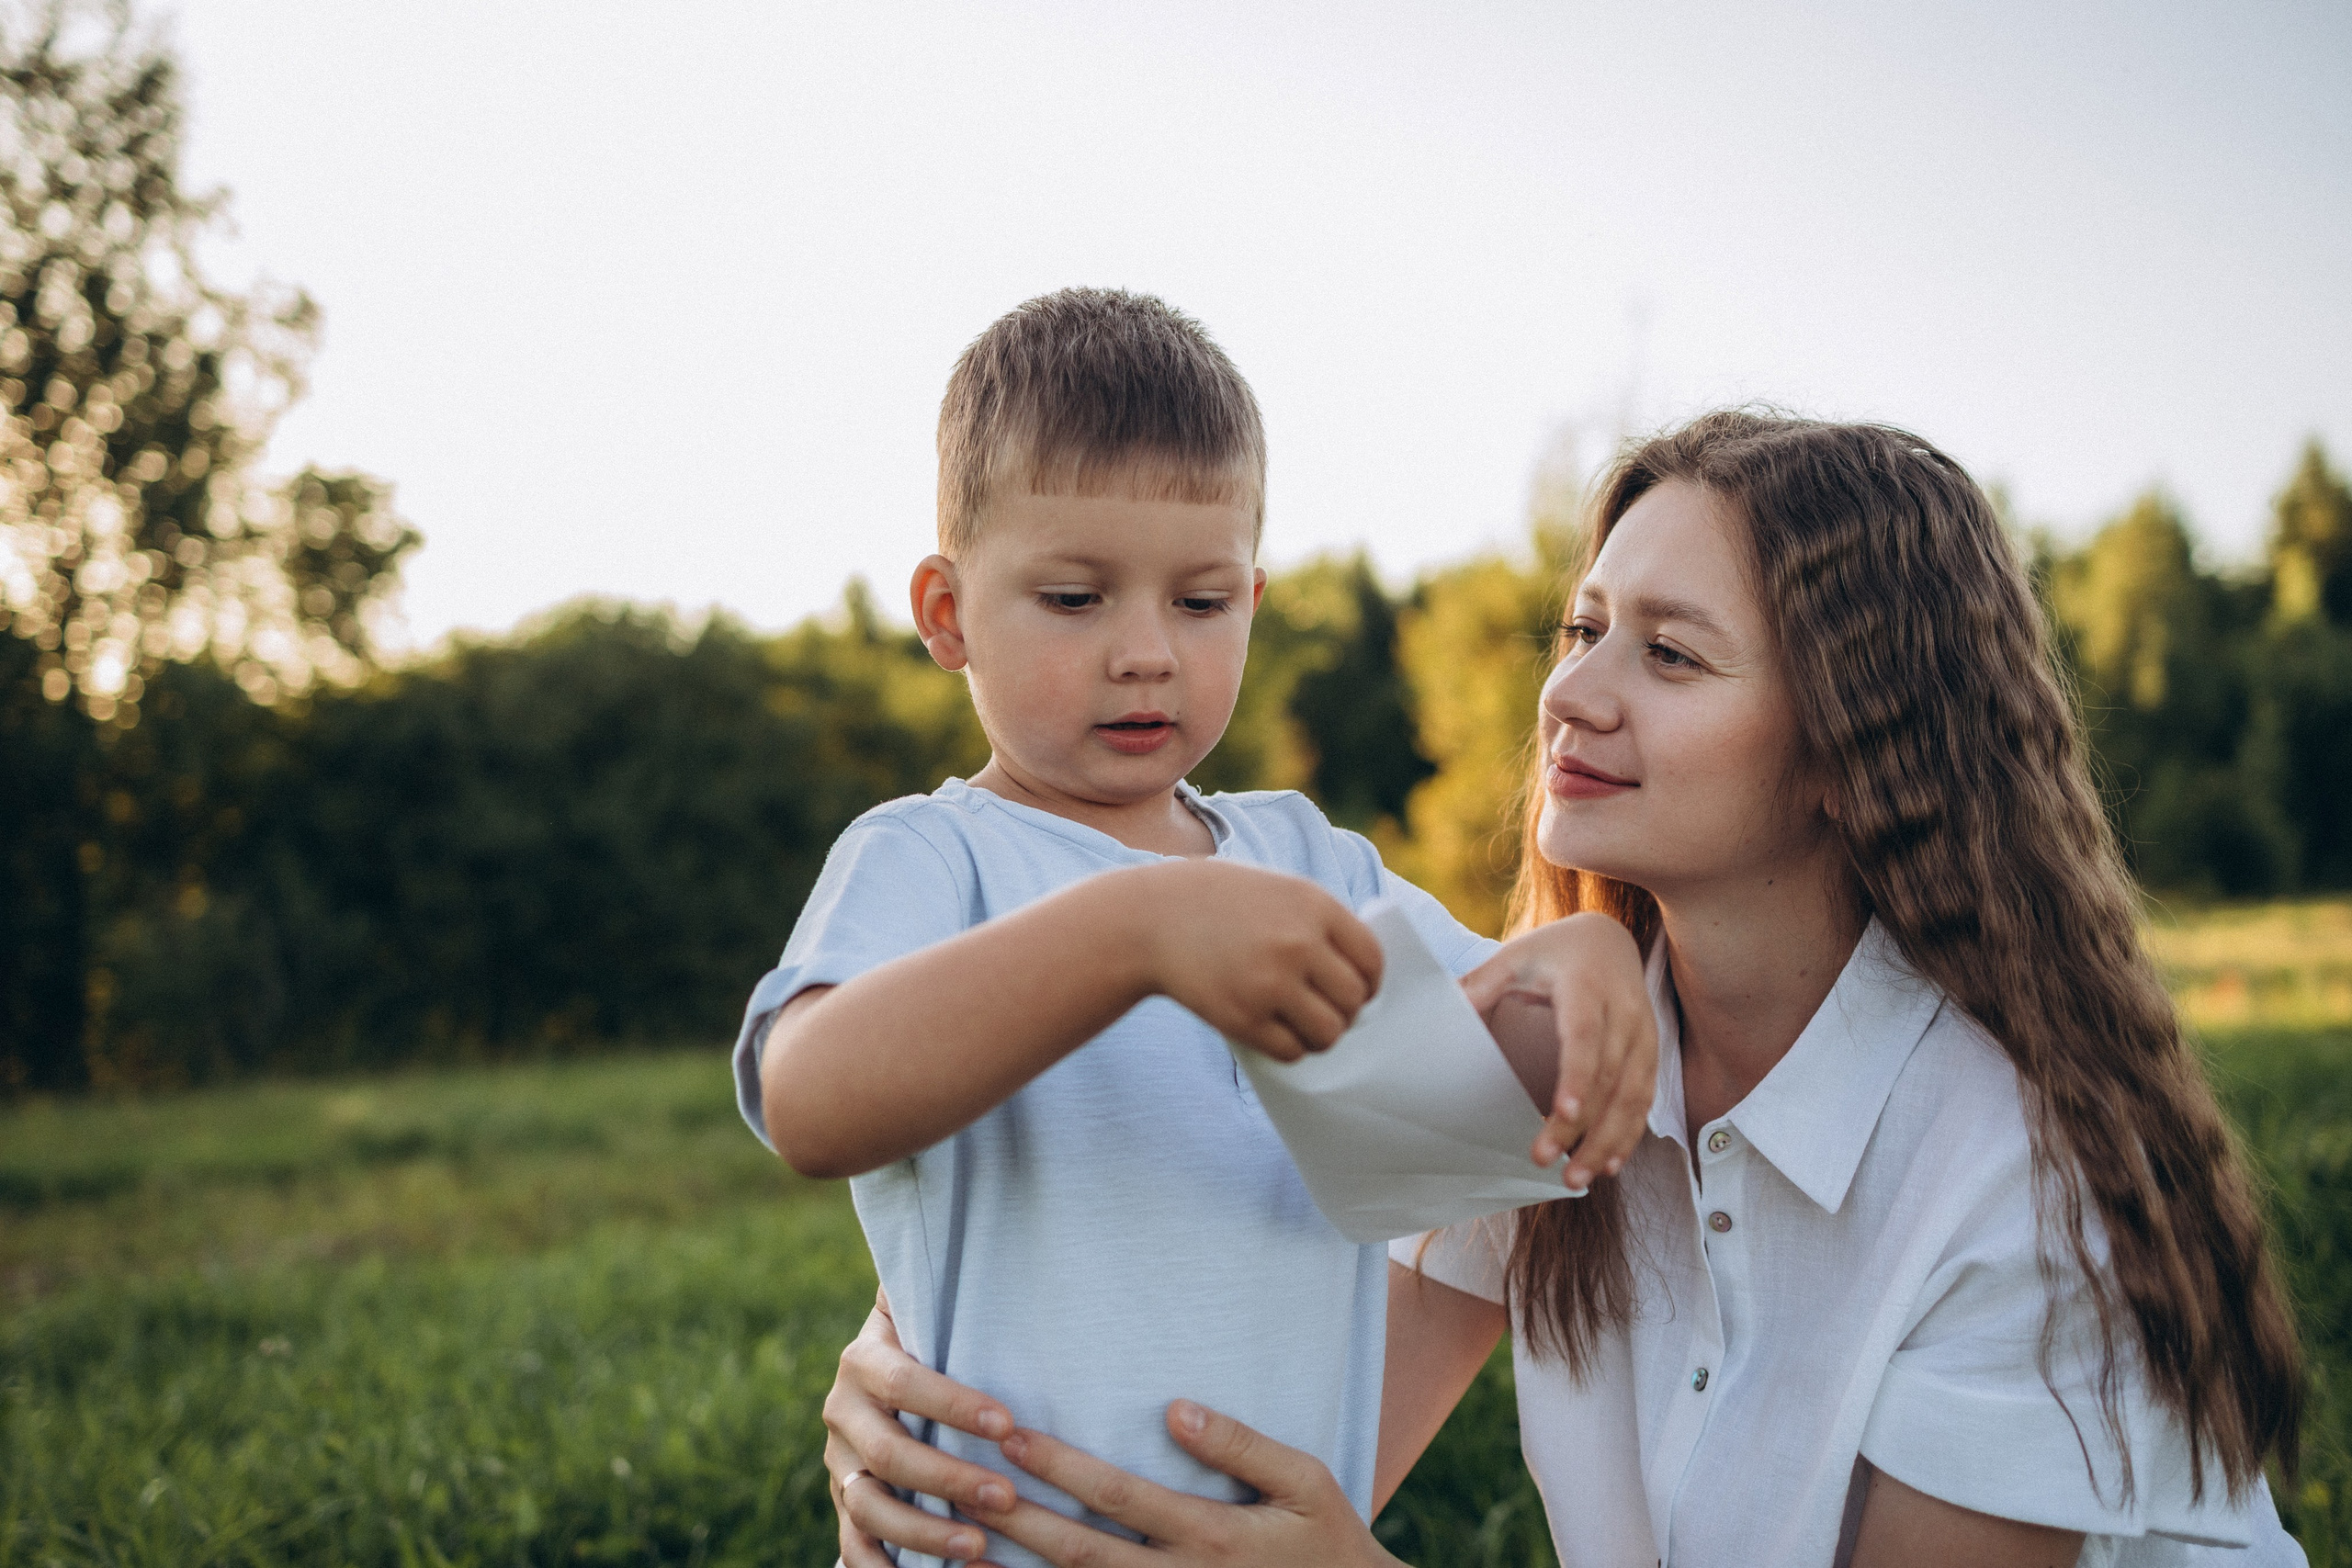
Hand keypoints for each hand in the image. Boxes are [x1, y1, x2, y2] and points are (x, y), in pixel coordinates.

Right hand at [824, 1289, 1021, 1567]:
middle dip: (948, 1477)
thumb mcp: (932, 1306)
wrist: (882, 1374)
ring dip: (925, 1533)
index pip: (905, 1382)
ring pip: (871, 1508)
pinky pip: (854, 1548)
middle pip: (888, 1454)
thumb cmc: (935, 1336)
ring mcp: (838, 1465)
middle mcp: (841, 1413)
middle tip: (1006, 1498)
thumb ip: (949, 1285)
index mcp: (863, 1360)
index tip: (1008, 1424)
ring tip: (982, 1548)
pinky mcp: (843, 1507)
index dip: (953, 1404)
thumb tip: (985, 1236)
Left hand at [972, 1400, 1401, 1567]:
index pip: (1118, 1496)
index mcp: (1211, 1536)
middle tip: (962, 1480)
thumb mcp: (1306, 1483)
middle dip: (1018, 1517)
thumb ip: (1243, 1446)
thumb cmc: (1329, 1543)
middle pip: (1080, 1551)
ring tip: (963, 1534)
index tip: (1011, 1433)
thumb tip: (1176, 1409)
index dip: (1059, 1466)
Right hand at [1136, 861, 1384, 1061]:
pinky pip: (1290, 1050)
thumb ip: (1321, 925)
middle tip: (1326, 1010)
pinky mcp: (1242, 1017)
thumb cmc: (1221, 904)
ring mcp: (1269, 983)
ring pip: (1328, 1033)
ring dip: (1320, 1035)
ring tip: (1302, 1024)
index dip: (1370, 982)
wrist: (1151, 918)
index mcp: (1314, 906)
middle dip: (1346, 1012)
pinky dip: (1288, 1047)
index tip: (1359, 990)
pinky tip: (1273, 1030)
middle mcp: (1298, 944)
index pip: (1371, 959)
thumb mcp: (1278, 891)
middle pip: (1353, 1001)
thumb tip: (1363, 981)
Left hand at [1462, 912, 1654, 1189]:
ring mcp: (1643, 1034)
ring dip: (1608, 1141)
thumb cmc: (1551, 951)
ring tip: (1575, 1178)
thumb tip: (1445, 1012)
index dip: (1576, 1074)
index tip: (1563, 1111)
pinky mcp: (1651, 1052)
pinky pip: (1645, 1099)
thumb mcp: (1514, 956)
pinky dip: (1629, 1134)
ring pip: (1633, 1095)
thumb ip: (1481, 983)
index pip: (1583, 1035)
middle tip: (1548, 1162)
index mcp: (1586, 985)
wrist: (1608, 938)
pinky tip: (1609, 1165)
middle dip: (1581, 1126)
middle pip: (1608, 1076)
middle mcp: (1624, 1011)